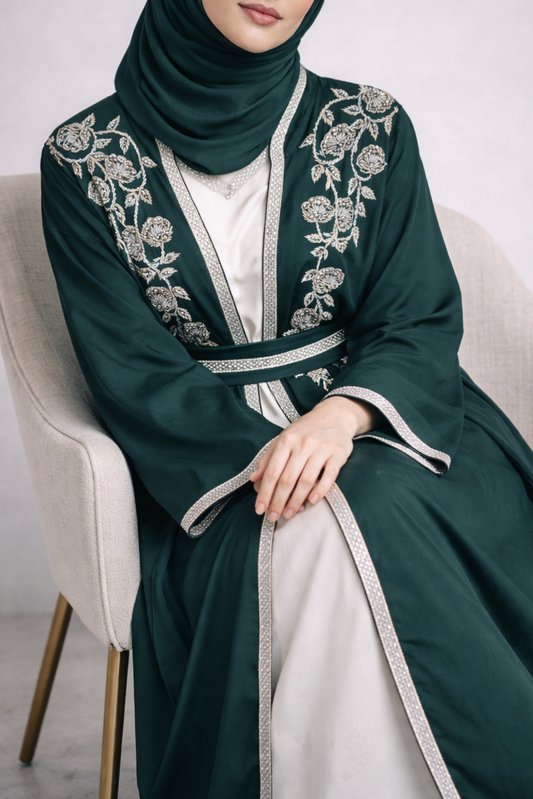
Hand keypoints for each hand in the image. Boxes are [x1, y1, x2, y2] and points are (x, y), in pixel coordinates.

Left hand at [250, 396, 381, 521]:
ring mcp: (321, 448)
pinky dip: (320, 491)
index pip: (272, 472)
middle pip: (287, 479)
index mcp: (286, 440)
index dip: (265, 493)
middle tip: (274, 517)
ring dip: (296, 501)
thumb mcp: (284, 439)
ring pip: (306, 480)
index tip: (259, 509)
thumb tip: (253, 479)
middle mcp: (303, 443)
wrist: (335, 415)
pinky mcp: (338, 453)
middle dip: (278, 501)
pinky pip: (329, 476)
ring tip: (290, 514)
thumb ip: (268, 459)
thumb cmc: (306, 430)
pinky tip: (312, 502)